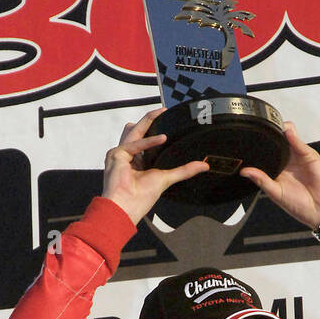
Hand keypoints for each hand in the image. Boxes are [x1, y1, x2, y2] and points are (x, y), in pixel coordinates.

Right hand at [102, 109, 208, 226]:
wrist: (126, 207)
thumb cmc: (140, 198)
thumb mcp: (167, 178)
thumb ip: (184, 170)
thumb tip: (204, 166)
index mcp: (137, 163)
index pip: (145, 142)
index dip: (154, 131)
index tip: (167, 124)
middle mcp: (127, 157)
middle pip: (138, 133)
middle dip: (150, 120)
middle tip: (163, 110)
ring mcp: (120, 155)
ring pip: (134, 132)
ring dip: (147, 121)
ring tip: (161, 113)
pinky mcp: (116, 155)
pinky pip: (134, 144)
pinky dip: (148, 142)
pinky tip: (162, 138)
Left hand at [239, 121, 319, 228]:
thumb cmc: (301, 206)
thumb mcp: (275, 193)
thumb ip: (261, 180)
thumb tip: (245, 172)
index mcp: (279, 170)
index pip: (267, 154)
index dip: (259, 147)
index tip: (248, 142)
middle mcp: (288, 162)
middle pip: (277, 142)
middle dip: (269, 135)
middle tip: (257, 131)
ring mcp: (299, 157)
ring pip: (288, 138)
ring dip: (280, 131)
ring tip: (271, 127)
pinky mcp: (310, 155)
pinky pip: (300, 143)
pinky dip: (293, 136)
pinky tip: (286, 132)